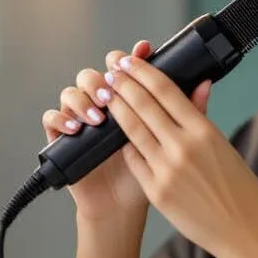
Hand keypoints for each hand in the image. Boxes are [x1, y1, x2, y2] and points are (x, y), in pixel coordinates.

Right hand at [42, 41, 213, 222]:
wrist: (125, 207)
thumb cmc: (153, 174)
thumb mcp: (174, 144)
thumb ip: (190, 113)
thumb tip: (206, 83)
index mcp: (130, 100)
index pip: (129, 69)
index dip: (135, 56)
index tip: (144, 50)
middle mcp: (104, 104)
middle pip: (98, 73)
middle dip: (106, 75)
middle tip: (115, 87)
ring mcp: (82, 119)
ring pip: (73, 91)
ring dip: (84, 98)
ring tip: (99, 115)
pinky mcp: (63, 137)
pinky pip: (52, 118)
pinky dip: (61, 118)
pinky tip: (76, 128)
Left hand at [101, 55, 257, 257]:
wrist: (245, 232)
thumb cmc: (240, 189)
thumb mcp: (225, 146)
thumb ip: (204, 117)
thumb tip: (199, 84)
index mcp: (204, 132)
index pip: (166, 91)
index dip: (143, 72)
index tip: (130, 61)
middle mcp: (183, 147)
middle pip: (144, 106)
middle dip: (123, 85)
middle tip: (111, 71)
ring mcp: (167, 170)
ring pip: (133, 131)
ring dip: (117, 109)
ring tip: (107, 95)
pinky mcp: (156, 192)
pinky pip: (134, 161)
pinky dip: (125, 145)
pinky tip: (117, 134)